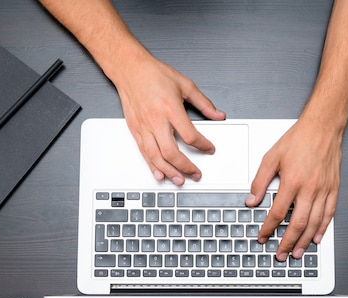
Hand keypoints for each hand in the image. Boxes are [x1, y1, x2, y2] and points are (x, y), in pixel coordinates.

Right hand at [114, 54, 225, 185]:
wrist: (129, 69)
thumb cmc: (154, 74)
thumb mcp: (185, 84)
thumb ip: (203, 103)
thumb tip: (218, 115)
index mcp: (170, 108)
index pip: (190, 135)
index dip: (203, 145)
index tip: (209, 148)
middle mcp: (155, 120)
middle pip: (172, 152)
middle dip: (186, 166)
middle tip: (195, 173)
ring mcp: (143, 127)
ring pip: (156, 157)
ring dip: (169, 171)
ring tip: (180, 180)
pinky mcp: (135, 130)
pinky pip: (144, 153)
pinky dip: (152, 166)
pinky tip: (159, 173)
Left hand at [246, 115, 341, 260]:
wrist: (322, 128)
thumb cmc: (299, 140)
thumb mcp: (271, 157)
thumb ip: (260, 181)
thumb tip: (251, 200)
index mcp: (292, 181)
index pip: (277, 213)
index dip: (268, 228)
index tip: (263, 237)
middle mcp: (309, 188)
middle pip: (297, 224)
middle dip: (287, 242)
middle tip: (281, 254)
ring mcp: (323, 190)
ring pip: (314, 223)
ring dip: (304, 241)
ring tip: (296, 252)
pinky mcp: (333, 189)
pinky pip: (329, 214)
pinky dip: (323, 228)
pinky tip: (317, 238)